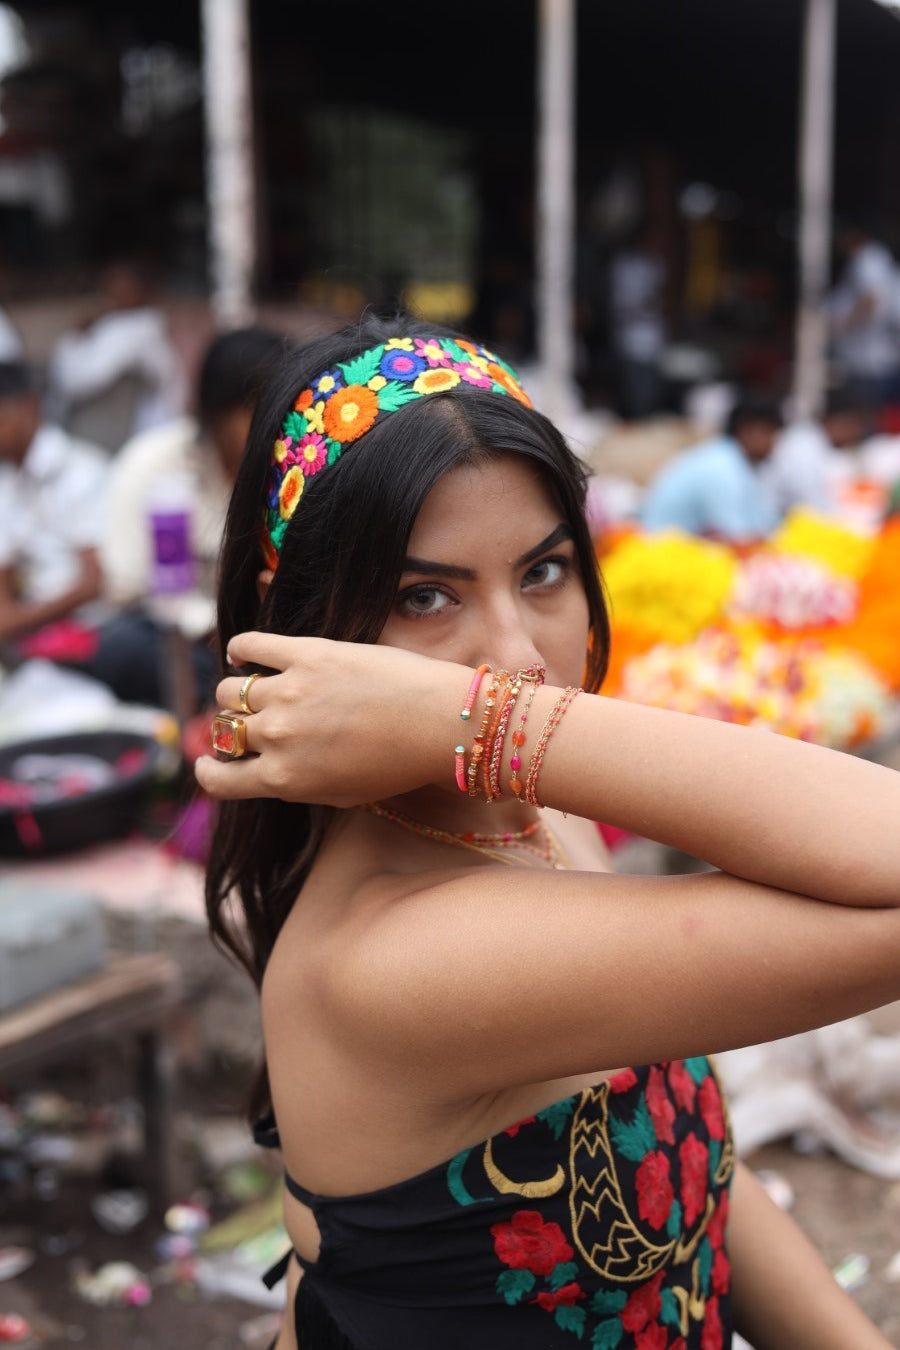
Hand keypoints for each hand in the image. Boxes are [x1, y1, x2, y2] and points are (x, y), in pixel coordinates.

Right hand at [194, 632, 462, 806]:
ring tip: (253, 688)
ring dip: (238, 692)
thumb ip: (299, 781)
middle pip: (227, 729)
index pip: (220, 780)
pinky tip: (244, 653)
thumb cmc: (400, 764)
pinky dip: (240, 649)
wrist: (439, 723)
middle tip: (248, 721)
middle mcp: (276, 737)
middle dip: (234, 728)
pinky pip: (250, 645)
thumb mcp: (342, 793)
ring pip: (231, 690)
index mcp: (283, 779)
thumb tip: (271, 768)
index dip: (211, 771)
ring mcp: (288, 693)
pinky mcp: (305, 654)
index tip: (211, 763)